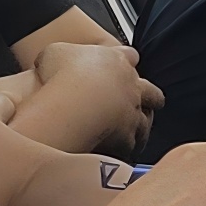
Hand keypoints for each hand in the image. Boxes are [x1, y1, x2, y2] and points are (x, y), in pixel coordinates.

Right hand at [33, 37, 162, 150]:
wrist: (76, 101)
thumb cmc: (63, 73)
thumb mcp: (54, 54)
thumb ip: (61, 55)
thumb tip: (55, 59)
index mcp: (115, 61)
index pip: (128, 55)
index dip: (127, 59)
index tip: (128, 61)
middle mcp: (131, 85)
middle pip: (150, 91)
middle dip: (151, 96)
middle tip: (151, 101)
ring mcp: (132, 110)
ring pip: (146, 120)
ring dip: (142, 125)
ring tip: (138, 132)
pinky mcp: (128, 133)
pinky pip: (131, 143)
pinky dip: (127, 147)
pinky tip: (122, 151)